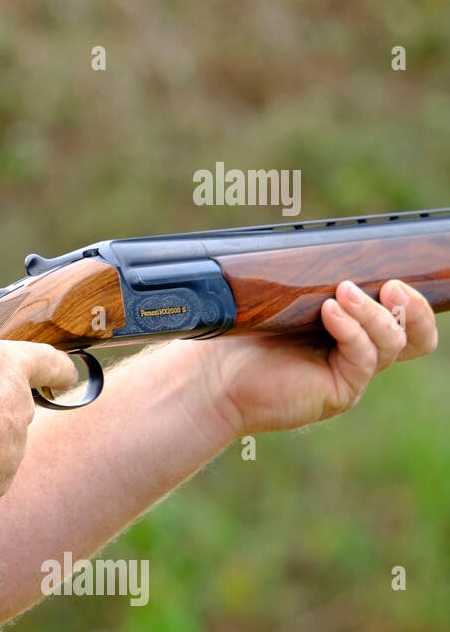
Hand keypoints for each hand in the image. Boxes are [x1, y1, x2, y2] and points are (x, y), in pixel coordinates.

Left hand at [199, 279, 438, 437]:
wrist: (213, 379)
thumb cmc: (241, 338)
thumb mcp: (283, 302)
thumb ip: (310, 282)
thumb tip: (328, 239)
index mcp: (352, 332)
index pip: (405, 319)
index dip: (416, 300)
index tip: (400, 271)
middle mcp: (359, 356)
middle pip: (417, 337)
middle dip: (414, 308)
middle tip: (394, 284)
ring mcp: (352, 375)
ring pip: (392, 343)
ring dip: (373, 312)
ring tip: (343, 291)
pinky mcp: (339, 391)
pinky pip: (362, 357)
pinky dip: (352, 330)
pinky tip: (329, 311)